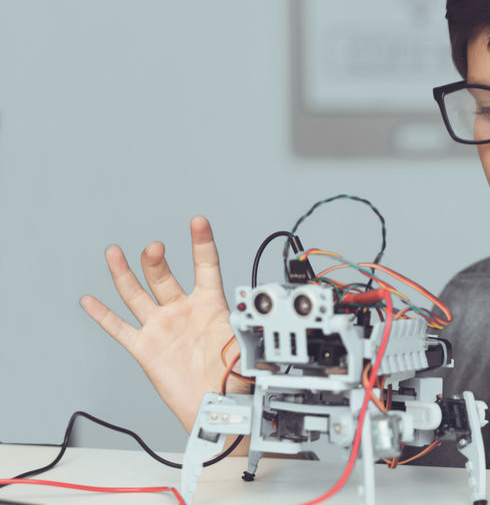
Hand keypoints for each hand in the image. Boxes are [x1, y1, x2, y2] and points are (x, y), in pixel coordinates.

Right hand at [80, 216, 245, 432]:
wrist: (217, 406)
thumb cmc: (235, 378)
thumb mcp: (249, 347)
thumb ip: (249, 331)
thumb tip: (260, 322)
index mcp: (211, 307)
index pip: (206, 267)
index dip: (202, 244)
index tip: (198, 222)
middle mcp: (183, 312)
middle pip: (165, 277)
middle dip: (157, 261)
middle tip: (154, 247)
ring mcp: (162, 328)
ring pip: (137, 295)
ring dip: (124, 274)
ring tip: (114, 252)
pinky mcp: (145, 348)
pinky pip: (120, 329)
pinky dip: (103, 315)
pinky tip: (90, 300)